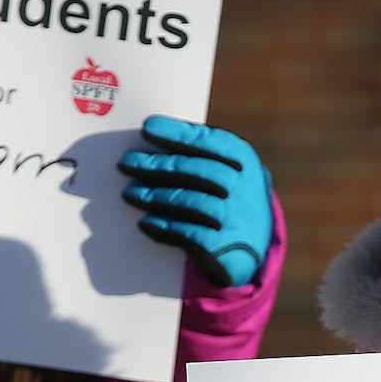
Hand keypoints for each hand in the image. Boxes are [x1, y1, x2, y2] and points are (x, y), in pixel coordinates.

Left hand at [117, 115, 273, 287]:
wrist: (254, 253)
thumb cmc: (230, 203)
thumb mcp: (231, 176)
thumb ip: (203, 159)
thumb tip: (155, 148)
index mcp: (245, 161)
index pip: (207, 141)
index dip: (175, 133)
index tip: (146, 128)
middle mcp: (243, 187)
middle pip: (193, 169)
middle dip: (156, 165)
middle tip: (126, 162)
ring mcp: (235, 217)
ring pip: (187, 201)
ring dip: (154, 196)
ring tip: (130, 193)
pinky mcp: (223, 246)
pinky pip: (186, 233)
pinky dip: (163, 227)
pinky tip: (145, 222)